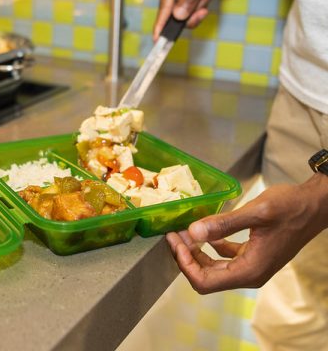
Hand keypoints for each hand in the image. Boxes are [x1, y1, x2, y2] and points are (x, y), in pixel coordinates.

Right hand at [154, 0, 234, 40]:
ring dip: (198, 6)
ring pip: (184, 12)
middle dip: (192, 11)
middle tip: (204, 8)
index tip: (156, 40)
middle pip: (175, 13)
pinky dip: (199, 4)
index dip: (160, 25)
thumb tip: (178, 17)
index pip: (164, 8)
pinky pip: (188, 8)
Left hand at [166, 173, 327, 293]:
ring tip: (183, 231)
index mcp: (249, 270)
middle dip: (186, 257)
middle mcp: (249, 274)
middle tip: (174, 234)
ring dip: (196, 252)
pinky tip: (204, 231)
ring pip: (213, 268)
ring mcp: (251, 266)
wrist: (315, 205)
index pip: (204, 282)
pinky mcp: (252, 256)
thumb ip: (223, 224)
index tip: (175, 242)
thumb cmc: (291, 207)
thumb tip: (193, 232)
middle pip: (205, 277)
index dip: (185, 264)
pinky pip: (224, 258)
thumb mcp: (256, 212)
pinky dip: (210, 246)